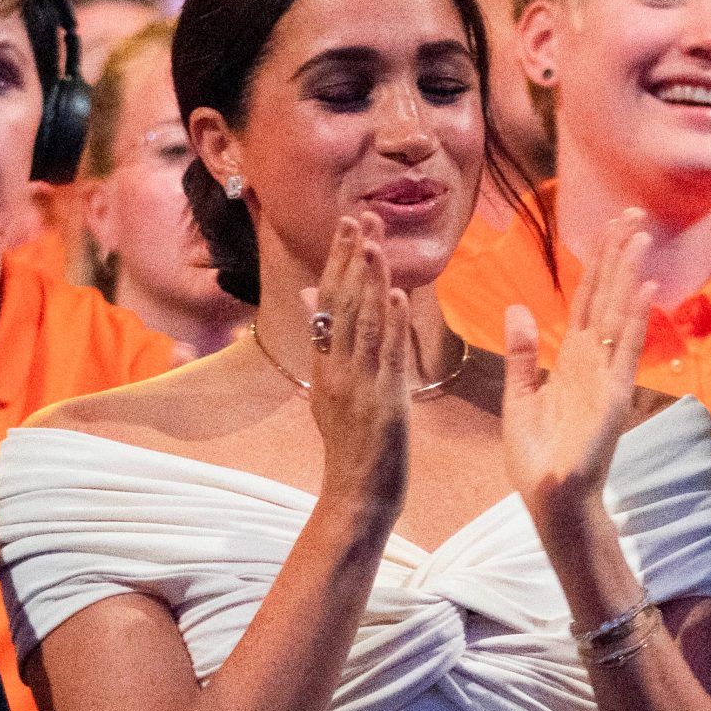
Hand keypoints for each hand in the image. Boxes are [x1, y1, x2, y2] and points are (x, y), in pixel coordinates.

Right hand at [303, 212, 412, 523]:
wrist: (356, 495)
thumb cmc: (352, 444)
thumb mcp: (331, 388)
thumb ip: (325, 342)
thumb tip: (312, 293)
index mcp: (326, 364)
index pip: (331, 301)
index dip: (341, 261)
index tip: (350, 223)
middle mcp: (336, 368)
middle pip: (343, 304)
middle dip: (352, 259)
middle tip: (361, 216)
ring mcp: (358, 384)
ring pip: (364, 324)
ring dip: (371, 281)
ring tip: (375, 242)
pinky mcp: (383, 402)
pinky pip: (387, 357)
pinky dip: (392, 325)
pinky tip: (397, 296)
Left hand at [502, 209, 655, 522]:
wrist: (550, 498)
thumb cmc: (536, 458)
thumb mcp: (518, 398)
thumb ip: (521, 355)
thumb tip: (519, 309)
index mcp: (569, 361)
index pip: (586, 302)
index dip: (597, 265)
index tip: (608, 229)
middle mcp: (593, 362)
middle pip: (606, 297)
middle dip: (618, 255)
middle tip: (633, 214)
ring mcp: (607, 376)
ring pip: (618, 313)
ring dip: (629, 274)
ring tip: (640, 235)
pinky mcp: (614, 394)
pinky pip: (625, 348)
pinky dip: (635, 317)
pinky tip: (644, 286)